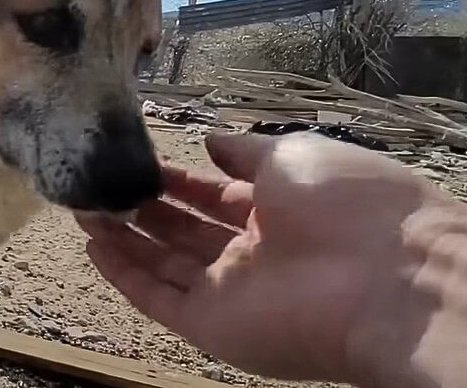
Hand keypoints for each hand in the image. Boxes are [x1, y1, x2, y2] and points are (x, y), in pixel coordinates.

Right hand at [78, 131, 464, 385]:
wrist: (388, 280)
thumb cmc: (348, 204)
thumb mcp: (293, 156)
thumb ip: (245, 153)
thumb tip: (208, 142)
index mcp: (278, 212)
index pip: (213, 197)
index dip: (175, 181)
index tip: (137, 163)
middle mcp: (251, 253)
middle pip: (183, 231)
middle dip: (140, 209)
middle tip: (98, 186)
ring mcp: (230, 292)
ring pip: (163, 264)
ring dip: (122, 239)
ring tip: (81, 209)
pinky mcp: (212, 327)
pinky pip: (158, 299)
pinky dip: (125, 276)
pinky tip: (94, 247)